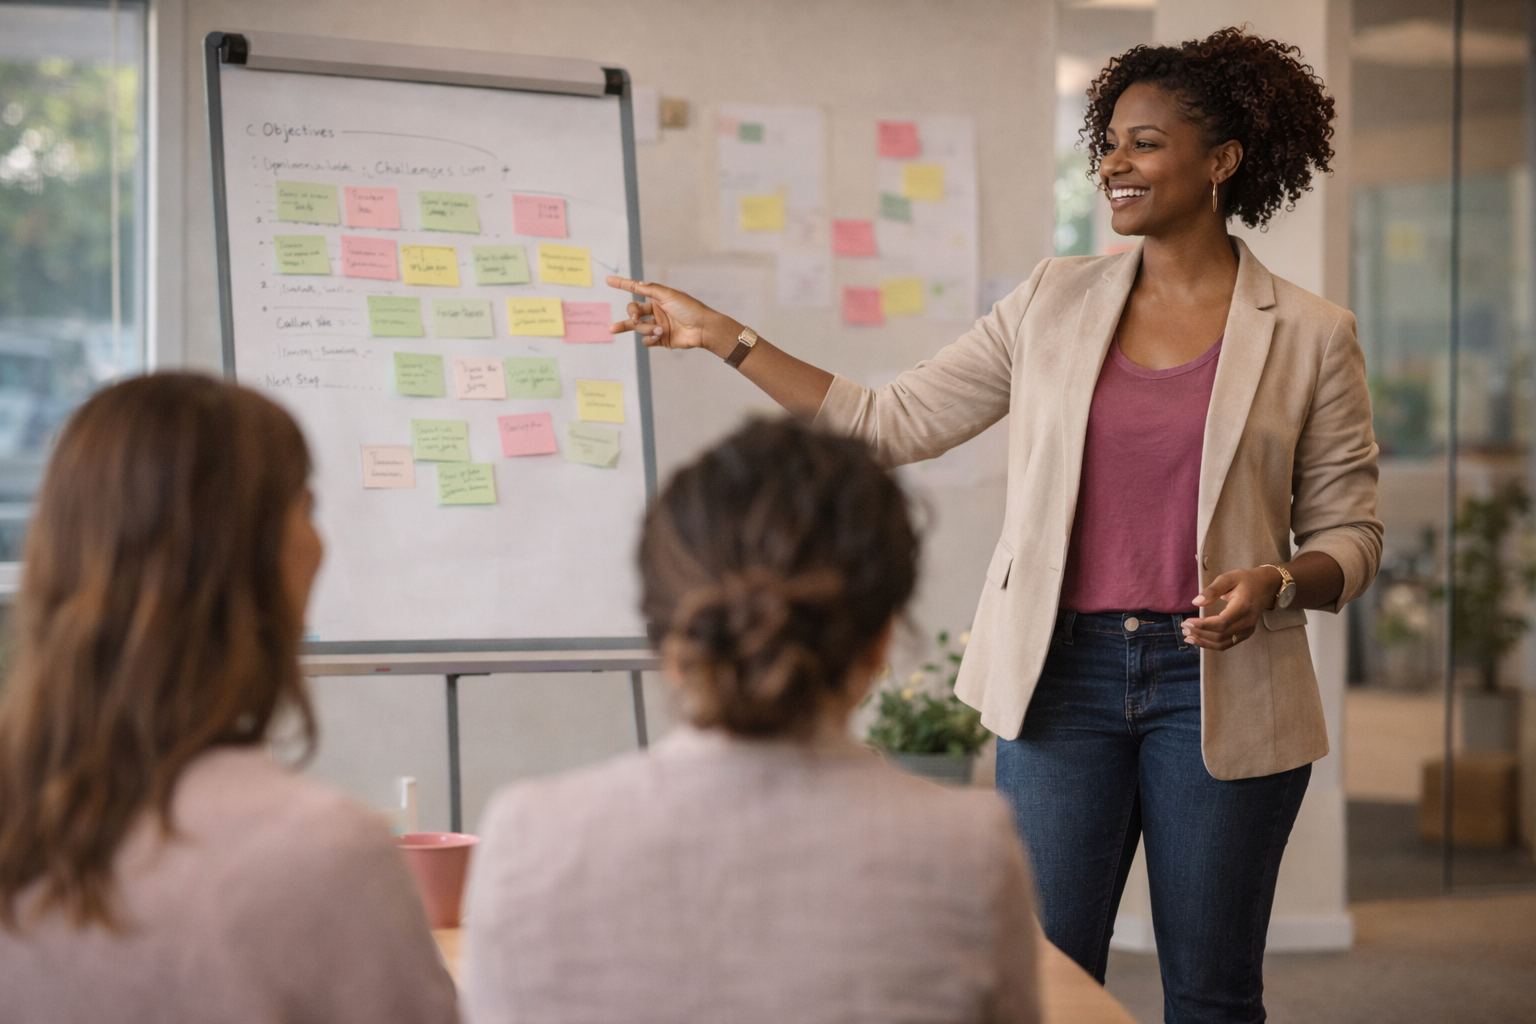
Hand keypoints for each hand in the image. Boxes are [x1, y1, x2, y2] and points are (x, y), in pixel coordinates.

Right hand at [606, 276, 740, 356]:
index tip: (608, 280)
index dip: (622, 284)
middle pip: (633, 311)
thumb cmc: (689, 308)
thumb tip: (636, 283)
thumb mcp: (669, 294)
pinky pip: (646, 341)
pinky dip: (649, 339)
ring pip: (638, 327)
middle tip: (635, 319)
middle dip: (631, 315)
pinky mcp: (660, 340)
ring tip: (657, 330)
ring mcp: (657, 326)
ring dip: (645, 329)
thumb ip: (650, 289)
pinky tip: (659, 337)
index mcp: (658, 298)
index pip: (636, 289)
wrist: (702, 329)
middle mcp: (656, 311)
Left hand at [1181, 566, 1283, 650]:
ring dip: (1204, 642)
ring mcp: (1248, 630)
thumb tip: (1196, 602)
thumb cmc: (1245, 580)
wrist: (1265, 587)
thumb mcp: (1228, 578)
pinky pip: (1227, 644)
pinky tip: (1199, 640)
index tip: (1187, 622)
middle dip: (1199, 633)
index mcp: (1243, 606)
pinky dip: (1211, 644)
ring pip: (1223, 643)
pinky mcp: (1246, 634)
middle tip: (1183, 628)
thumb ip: (1212, 590)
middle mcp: (1247, 622)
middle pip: (1221, 635)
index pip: (1221, 622)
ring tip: (1188, 636)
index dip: (1203, 625)